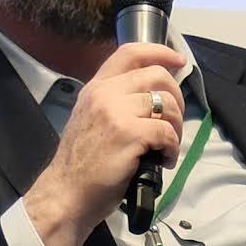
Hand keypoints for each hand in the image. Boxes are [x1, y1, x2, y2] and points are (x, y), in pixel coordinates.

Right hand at [21, 39, 186, 245]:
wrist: (66, 193)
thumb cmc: (81, 164)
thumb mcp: (91, 119)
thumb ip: (115, 102)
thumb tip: (151, 98)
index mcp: (96, 87)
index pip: (130, 52)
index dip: (160, 52)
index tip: (179, 61)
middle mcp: (105, 93)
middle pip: (157, 76)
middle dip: (176, 98)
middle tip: (174, 122)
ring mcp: (116, 112)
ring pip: (166, 105)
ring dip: (176, 128)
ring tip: (167, 147)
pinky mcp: (129, 134)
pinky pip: (166, 132)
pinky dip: (172, 148)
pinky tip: (163, 160)